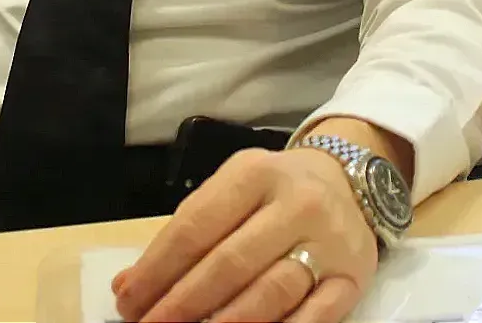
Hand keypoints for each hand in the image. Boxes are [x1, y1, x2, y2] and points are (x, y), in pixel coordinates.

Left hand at [112, 146, 377, 322]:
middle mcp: (296, 204)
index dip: (158, 269)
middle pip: (230, 263)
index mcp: (255, 174)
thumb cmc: (274, 190)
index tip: (129, 300)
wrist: (348, 182)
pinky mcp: (353, 277)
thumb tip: (128, 286)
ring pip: (272, 292)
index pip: (197, 227)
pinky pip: (315, 317)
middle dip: (183, 303)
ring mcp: (330, 242)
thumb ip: (185, 233)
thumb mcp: (230, 190)